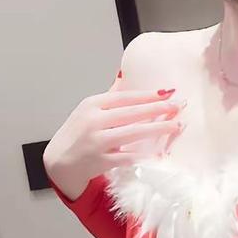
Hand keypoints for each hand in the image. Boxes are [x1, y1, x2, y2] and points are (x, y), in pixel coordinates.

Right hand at [43, 86, 183, 197]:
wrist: (60, 162)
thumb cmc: (78, 134)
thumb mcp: (88, 110)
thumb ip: (109, 96)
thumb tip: (124, 75)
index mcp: (91, 105)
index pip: (124, 97)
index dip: (147, 95)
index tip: (167, 92)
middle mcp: (93, 121)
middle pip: (131, 113)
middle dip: (158, 109)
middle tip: (178, 106)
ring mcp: (96, 142)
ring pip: (132, 133)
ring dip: (157, 129)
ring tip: (176, 125)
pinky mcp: (100, 161)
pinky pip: (127, 157)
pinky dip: (144, 156)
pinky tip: (160, 154)